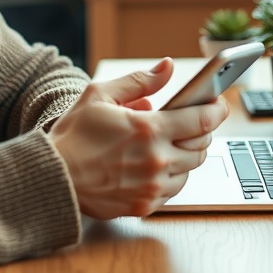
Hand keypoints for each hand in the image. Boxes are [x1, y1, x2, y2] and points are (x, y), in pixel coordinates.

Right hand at [47, 58, 229, 218]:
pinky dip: (171, 177)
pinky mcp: (145, 206)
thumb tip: (168, 67)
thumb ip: (139, 81)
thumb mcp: (100, 95)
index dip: (216, 110)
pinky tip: (155, 165)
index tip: (219, 104)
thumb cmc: (73, 134)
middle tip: (190, 123)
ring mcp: (152, 186)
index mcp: (148, 129)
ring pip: (190, 170)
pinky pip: (172, 191)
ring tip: (168, 144)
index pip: (201, 120)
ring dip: (185, 155)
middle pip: (201, 146)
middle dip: (201, 132)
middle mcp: (156, 160)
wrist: (53, 176)